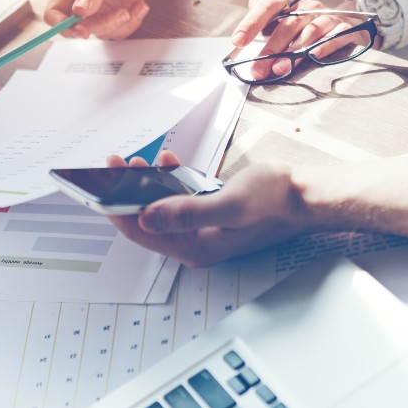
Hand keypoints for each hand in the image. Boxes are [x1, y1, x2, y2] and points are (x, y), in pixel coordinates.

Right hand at [44, 0, 164, 39]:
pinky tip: (140, 5)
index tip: (82, 30)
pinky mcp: (113, 16)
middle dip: (102, 25)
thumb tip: (79, 11)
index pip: (53, 12)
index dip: (62, 26)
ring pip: (101, 33)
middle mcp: (81, 0)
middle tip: (123, 13)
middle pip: (79, 27)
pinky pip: (118, 32)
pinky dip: (132, 23)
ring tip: (136, 5)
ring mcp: (97, 10)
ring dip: (121, 24)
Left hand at [105, 153, 309, 266]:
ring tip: (137, 161)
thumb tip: (146, 217)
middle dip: (128, 193)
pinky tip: (169, 163)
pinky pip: (180, 200)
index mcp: (195, 246)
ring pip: (161, 208)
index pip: (142, 232)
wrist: (305, 196)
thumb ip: (186, 212)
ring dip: (147, 184)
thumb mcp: (228, 204)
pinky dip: (170, 181)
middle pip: (147, 220)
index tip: (102, 185)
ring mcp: (203, 229)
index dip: (117, 209)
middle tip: (116, 165)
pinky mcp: (211, 214)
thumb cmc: (275, 201)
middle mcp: (195, 242)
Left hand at [232, 0, 375, 79]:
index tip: (238, 40)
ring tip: (279, 70)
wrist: (344, 21)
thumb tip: (239, 42)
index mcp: (289, 1)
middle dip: (270, 50)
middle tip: (257, 70)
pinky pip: (335, 36)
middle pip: (287, 25)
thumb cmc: (304, 25)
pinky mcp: (344, 28)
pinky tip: (313, 57)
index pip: (267, 6)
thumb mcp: (281, 20)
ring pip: (309, 33)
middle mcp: (307, 7)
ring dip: (293, 53)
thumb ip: (261, 26)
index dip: (251, 22)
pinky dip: (324, 46)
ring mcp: (327, 17)